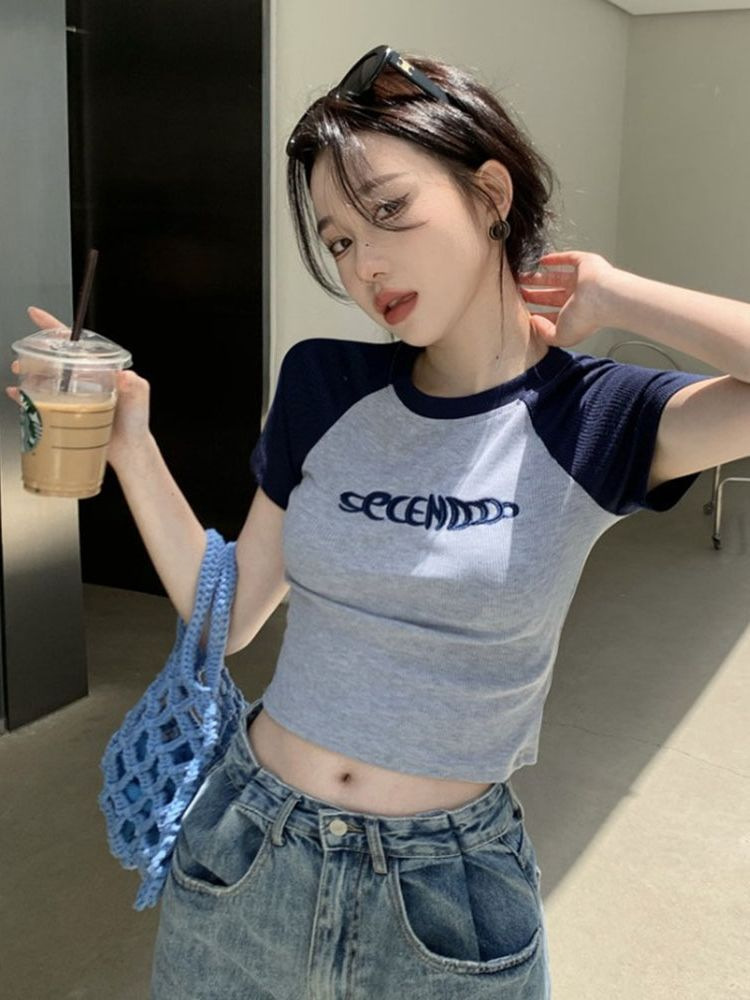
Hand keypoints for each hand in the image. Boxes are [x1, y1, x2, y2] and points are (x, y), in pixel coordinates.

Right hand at [6, 306, 152, 466]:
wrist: (129, 451)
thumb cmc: (135, 423)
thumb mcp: (139, 398)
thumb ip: (135, 386)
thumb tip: (126, 377)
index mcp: (98, 370)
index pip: (75, 344)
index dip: (54, 328)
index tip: (36, 315)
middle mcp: (82, 380)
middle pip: (53, 359)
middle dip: (35, 354)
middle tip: (22, 358)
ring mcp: (72, 396)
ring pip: (43, 377)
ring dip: (28, 373)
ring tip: (19, 374)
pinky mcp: (64, 413)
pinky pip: (39, 401)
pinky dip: (25, 397)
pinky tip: (17, 395)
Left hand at [518, 250, 615, 347]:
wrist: (602, 298)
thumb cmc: (586, 317)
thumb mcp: (560, 336)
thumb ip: (545, 333)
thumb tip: (534, 322)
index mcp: (574, 315)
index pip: (552, 313)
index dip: (537, 312)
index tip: (521, 310)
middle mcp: (578, 298)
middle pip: (551, 295)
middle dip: (534, 294)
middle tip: (519, 291)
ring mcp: (581, 280)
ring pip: (555, 277)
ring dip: (539, 277)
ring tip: (522, 276)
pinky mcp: (585, 263)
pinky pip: (568, 259)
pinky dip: (555, 259)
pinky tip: (542, 260)